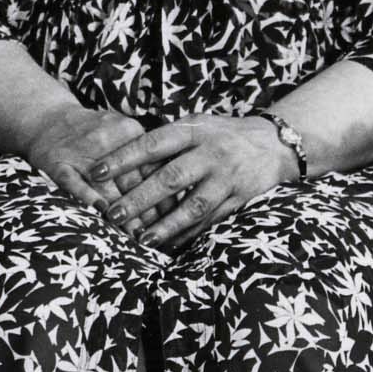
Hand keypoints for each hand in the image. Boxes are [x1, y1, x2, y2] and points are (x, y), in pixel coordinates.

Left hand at [91, 112, 292, 248]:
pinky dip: (189, 234)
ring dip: (166, 225)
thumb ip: (166, 141)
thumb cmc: (222, 135)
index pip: (153, 143)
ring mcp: (227, 178)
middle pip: (171, 178)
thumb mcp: (196, 126)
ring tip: (142, 239)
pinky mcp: (241, 199)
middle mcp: (211, 153)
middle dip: (140, 198)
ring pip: (193, 205)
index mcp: (194, 130)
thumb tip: (121, 158)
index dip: (124, 158)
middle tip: (113, 214)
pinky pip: (212, 220)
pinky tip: (170, 245)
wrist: (275, 144)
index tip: (96, 172)